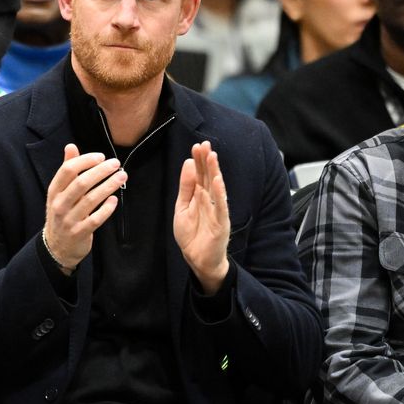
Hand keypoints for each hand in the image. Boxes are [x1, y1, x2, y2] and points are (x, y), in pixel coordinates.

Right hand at [43, 144, 126, 273]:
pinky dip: (106, 208)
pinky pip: (96, 219)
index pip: (68, 170)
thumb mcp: (59, 193)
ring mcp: (69, 220)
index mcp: (54, 191)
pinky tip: (115, 200)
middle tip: (116, 164)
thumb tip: (70, 146)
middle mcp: (59, 204)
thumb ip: (66, 169)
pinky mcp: (79, 233)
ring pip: (91, 199)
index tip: (101, 157)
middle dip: (101, 171)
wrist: (56, 248)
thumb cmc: (61, 214)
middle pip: (81, 183)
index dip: (85, 161)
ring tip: (122, 176)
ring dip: (108, 186)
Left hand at [174, 141, 229, 294]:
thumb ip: (186, 187)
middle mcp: (211, 200)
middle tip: (204, 144)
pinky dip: (219, 194)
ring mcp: (217, 211)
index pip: (200, 175)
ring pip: (216, 188)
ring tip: (211, 156)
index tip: (197, 145)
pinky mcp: (221, 223)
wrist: (197, 259)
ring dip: (214, 172)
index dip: (198, 161)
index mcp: (200, 196)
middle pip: (208, 177)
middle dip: (206, 161)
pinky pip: (220, 207)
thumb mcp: (182, 207)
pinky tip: (218, 181)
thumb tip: (188, 163)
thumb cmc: (192, 234)